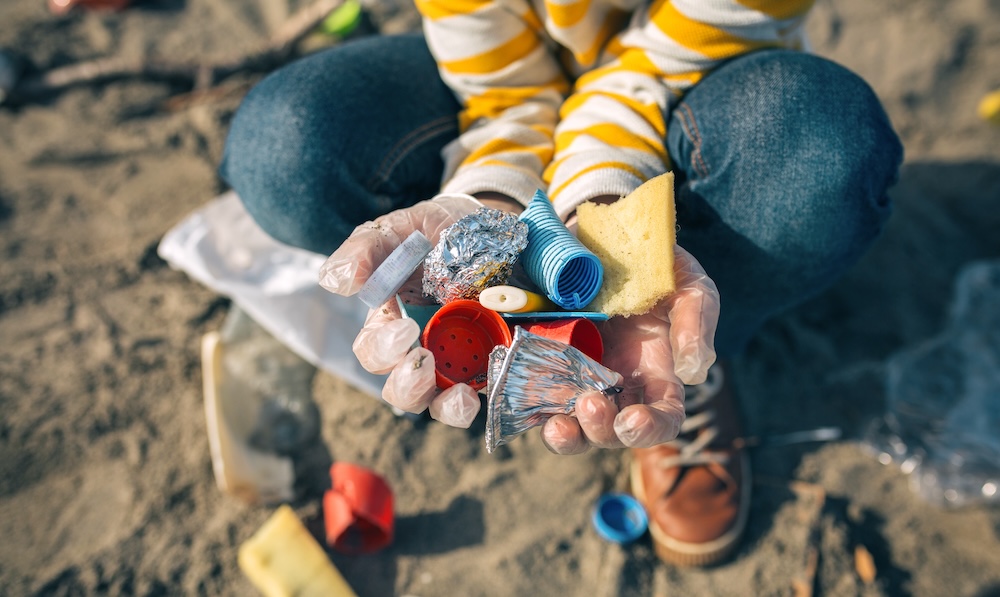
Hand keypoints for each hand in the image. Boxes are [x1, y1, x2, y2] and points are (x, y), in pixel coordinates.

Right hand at [318, 194, 485, 426]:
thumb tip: (335, 281)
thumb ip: (366, 250)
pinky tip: (483, 390)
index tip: (404, 330)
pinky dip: (481, 401)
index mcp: (390, 321)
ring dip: (443, 406)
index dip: (382, 349)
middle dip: (406, 384)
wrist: (500, 227)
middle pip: (400, 389)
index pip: (372, 350)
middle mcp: (420, 349)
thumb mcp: (403, 230)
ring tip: (459, 395)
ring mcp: (457, 360)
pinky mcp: (492, 363)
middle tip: (422, 362)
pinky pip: (484, 396)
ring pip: (438, 404)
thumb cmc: (439, 230)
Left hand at [540, 245, 719, 453]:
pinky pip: (535, 396)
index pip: (662, 418)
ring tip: (556, 425)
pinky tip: (525, 400)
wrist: (605, 235)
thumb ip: (695, 324)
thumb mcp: (688, 286)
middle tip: (589, 403)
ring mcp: (578, 376)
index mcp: (656, 374)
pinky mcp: (544, 361)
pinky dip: (530, 406)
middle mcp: (616, 384)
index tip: (632, 420)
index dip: (649, 429)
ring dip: (565, 434)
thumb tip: (693, 374)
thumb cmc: (656, 266)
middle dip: (600, 429)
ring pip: (572, 425)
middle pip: (611, 431)